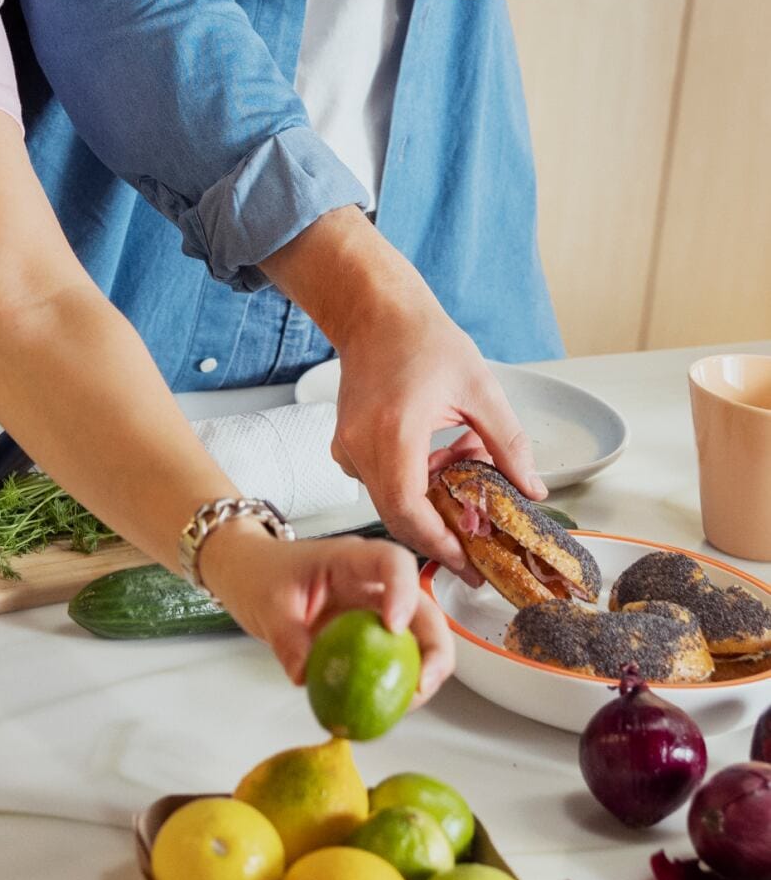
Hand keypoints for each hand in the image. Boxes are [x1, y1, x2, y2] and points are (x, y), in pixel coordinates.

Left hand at [201, 523, 454, 699]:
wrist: (249, 574)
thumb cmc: (260, 574)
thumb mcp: (267, 603)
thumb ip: (287, 639)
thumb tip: (306, 678)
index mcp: (347, 560)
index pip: (391, 561)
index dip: (403, 591)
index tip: (394, 626)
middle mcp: (371, 583)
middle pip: (422, 605)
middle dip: (435, 646)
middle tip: (423, 684)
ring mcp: (374, 611)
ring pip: (419, 637)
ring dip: (424, 671)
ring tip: (408, 703)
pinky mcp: (370, 637)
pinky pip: (397, 659)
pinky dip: (401, 682)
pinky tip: (390, 705)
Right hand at [266, 209, 542, 570]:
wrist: (374, 313)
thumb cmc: (422, 341)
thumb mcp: (480, 390)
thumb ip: (509, 445)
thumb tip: (532, 491)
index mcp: (395, 432)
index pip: (409, 511)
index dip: (440, 545)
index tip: (471, 566)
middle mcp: (362, 445)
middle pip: (398, 517)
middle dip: (441, 537)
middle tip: (479, 549)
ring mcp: (348, 446)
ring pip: (390, 502)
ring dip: (431, 503)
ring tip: (466, 472)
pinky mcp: (346, 444)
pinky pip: (380, 483)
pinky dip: (413, 484)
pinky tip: (439, 457)